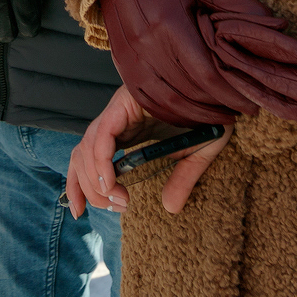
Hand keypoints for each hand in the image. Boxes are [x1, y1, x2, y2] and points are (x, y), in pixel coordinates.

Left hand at [67, 85, 228, 218]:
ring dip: (95, 180)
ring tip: (117, 200)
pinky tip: (110, 182)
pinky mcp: (123, 103)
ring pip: (87, 148)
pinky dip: (101, 160)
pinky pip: (103, 134)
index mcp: (127, 129)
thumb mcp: (195, 154)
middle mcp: (116, 119)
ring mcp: (117, 110)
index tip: (80, 211)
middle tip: (113, 208)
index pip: (88, 157)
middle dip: (86, 188)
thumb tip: (170, 208)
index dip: (78, 184)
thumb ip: (181, 179)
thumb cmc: (208, 113)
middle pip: (81, 155)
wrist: (218, 86)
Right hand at [100, 0, 296, 125]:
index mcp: (170, 23)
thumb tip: (277, 26)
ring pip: (168, 103)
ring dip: (198, 116)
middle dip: (220, 107)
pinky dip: (172, 115)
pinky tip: (191, 115)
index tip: (251, 104)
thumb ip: (238, 2)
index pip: (205, 74)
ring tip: (222, 116)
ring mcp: (132, 59)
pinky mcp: (123, 67)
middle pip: (189, 92)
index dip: (231, 95)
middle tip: (243, 111)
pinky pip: (148, 101)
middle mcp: (147, 45)